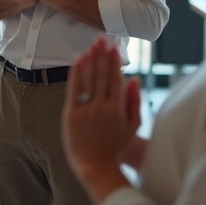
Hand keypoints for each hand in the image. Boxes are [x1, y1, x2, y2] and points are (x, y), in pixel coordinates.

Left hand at [63, 39, 141, 179]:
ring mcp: (85, 110)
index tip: (114, 47)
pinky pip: (74, 89)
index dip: (114, 62)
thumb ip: (134, 101)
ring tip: (90, 45)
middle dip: (101, 55)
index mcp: (117, 109)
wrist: (96, 165)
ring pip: (87, 80)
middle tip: (101, 39)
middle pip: (101, 76)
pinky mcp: (71, 114)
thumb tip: (134, 79)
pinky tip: (78, 60)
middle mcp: (101, 107)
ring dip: (89, 60)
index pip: (115, 79)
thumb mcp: (133, 126)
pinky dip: (76, 73)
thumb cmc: (116, 146)